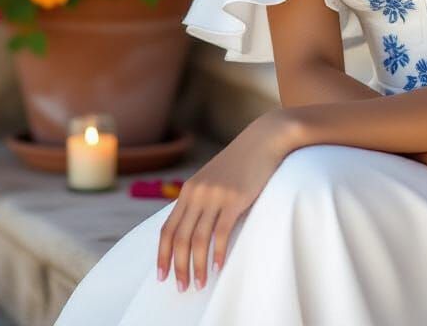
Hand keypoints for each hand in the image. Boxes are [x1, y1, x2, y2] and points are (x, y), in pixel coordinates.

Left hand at [156, 111, 292, 291]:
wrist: (264, 139)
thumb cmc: (241, 162)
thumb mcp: (213, 178)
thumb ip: (200, 199)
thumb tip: (192, 228)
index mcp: (188, 190)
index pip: (167, 229)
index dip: (162, 255)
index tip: (162, 275)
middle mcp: (197, 193)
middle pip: (179, 238)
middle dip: (178, 267)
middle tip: (183, 287)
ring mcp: (215, 196)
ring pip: (198, 239)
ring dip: (198, 266)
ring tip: (200, 283)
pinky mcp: (235, 199)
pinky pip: (221, 233)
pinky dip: (218, 253)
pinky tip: (219, 265)